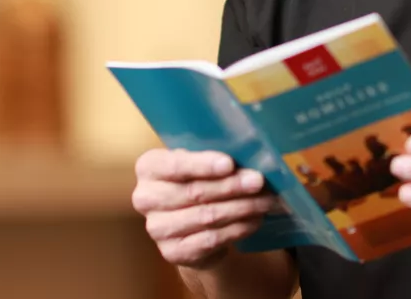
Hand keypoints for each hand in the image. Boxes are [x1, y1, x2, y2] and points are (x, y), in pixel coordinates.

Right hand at [132, 148, 279, 268]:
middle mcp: (145, 198)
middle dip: (231, 186)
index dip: (203, 165)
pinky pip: (212, 240)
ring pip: (206, 216)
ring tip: (265, 201)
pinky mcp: (172, 252)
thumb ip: (213, 159)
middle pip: (194, 192)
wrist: (189, 225)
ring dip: (241, 208)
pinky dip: (238, 228)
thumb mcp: (198, 164)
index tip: (230, 164)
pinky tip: (255, 220)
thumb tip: (249, 159)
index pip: (174, 165)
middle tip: (258, 181)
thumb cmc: (195, 182)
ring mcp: (156, 228)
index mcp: (149, 168)